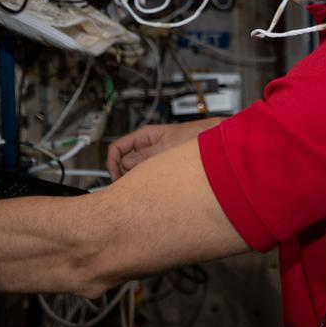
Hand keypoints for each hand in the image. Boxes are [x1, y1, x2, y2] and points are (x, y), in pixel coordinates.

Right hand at [106, 119, 220, 178]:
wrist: (213, 139)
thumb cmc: (195, 136)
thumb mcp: (167, 146)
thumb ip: (145, 156)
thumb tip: (125, 165)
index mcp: (143, 136)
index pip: (116, 149)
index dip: (112, 164)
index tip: (115, 179)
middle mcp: (146, 146)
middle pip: (123, 162)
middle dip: (124, 176)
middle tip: (129, 189)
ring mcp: (153, 156)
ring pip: (135, 170)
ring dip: (136, 180)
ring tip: (145, 189)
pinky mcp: (161, 166)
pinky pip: (147, 175)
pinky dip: (146, 182)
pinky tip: (154, 188)